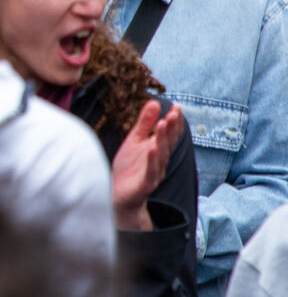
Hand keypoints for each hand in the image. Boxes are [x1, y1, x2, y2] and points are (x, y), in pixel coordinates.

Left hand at [111, 101, 182, 230]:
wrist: (118, 194)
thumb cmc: (129, 167)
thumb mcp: (134, 140)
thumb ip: (144, 123)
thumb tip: (155, 101)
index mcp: (157, 151)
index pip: (169, 135)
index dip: (174, 122)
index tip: (177, 106)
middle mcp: (159, 162)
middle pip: (167, 143)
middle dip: (171, 128)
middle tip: (173, 113)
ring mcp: (154, 173)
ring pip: (161, 155)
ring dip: (163, 140)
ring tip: (163, 124)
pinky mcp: (145, 184)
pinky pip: (150, 171)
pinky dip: (152, 160)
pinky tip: (152, 148)